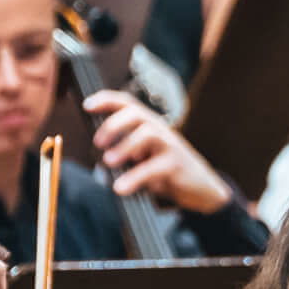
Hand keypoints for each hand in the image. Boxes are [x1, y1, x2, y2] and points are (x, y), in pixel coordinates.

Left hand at [88, 90, 234, 216]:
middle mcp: (160, 130)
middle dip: (114, 124)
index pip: (127, 104)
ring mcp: (170, 146)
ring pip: (148, 133)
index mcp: (148, 125)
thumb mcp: (144, 157)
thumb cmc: (167, 170)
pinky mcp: (176, 165)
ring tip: (109, 161)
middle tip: (98, 143)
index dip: (107, 100)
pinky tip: (121, 188)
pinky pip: (154, 167)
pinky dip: (135, 177)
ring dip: (125, 146)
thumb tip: (100, 156)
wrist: (201, 188)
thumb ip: (125, 153)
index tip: (87, 105)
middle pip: (136, 113)